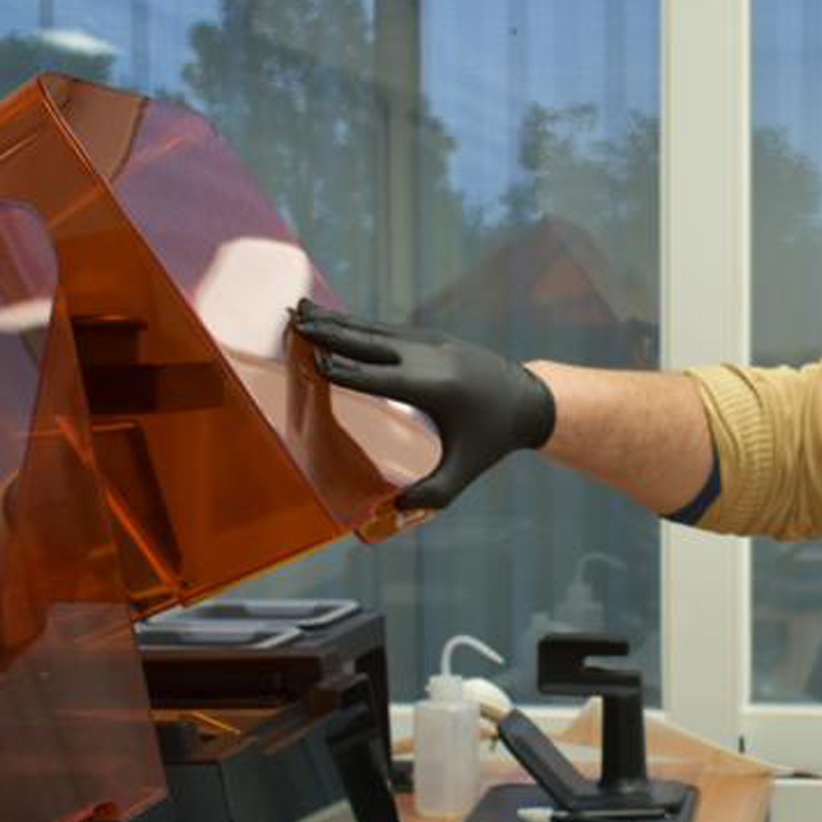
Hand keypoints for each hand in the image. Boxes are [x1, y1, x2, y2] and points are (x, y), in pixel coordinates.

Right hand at [293, 300, 555, 510]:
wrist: (527, 398)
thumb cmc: (491, 440)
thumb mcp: (465, 471)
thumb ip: (432, 494)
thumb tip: (388, 510)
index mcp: (435, 389)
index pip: (380, 378)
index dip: (346, 369)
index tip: (313, 359)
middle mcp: (430, 358)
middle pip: (370, 343)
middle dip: (330, 332)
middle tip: (294, 322)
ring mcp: (431, 342)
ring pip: (375, 330)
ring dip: (336, 320)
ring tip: (301, 310)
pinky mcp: (431, 336)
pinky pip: (387, 329)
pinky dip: (356, 323)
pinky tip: (332, 318)